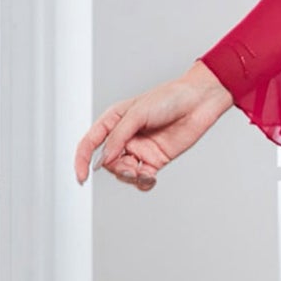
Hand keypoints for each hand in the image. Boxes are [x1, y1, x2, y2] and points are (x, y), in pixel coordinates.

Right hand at [73, 60, 233, 193]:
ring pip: (124, 172)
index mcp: (114, 121)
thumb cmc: (168, 98)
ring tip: (141, 172)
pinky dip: (144, 182)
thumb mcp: (137, 113)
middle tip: (129, 167)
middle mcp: (125, 137)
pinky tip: (150, 178)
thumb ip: (119, 136)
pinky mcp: (156, 160)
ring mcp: (140, 149)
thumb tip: (104, 159)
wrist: (198, 102)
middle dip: (116, 168)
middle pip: (108, 162)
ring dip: (129, 176)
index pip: (90, 143)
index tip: (82, 177)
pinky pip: (143, 178)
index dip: (82, 160)